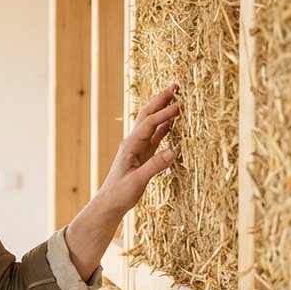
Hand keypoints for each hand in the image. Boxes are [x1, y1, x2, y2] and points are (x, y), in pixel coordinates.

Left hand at [96, 83, 181, 213]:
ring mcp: (139, 147)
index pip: (149, 124)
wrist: (110, 203)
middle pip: (148, 115)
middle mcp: (133, 142)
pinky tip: (174, 120)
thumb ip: (155, 166)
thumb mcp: (137, 180)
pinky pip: (157, 136)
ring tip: (176, 96)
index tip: (180, 105)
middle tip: (175, 86)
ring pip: (153, 123)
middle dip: (161, 100)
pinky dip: (166, 126)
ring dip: (164, 109)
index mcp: (130, 145)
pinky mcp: (144, 155)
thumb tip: (173, 151)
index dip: (164, 114)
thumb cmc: (120, 193)